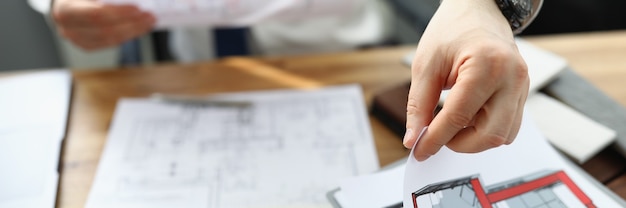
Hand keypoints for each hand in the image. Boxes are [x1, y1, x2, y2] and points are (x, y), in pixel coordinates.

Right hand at [52, 0, 155, 49]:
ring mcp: (76, 39)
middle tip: (150, 16)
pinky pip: (109, 43)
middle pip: (106, 30)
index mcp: (66, 10)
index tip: (138, 9)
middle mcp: (68, 28)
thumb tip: (128, 0)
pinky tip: (138, 29)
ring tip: (148, 22)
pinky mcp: (86, 45)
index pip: (96, 15)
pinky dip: (126, 36)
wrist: (65, 3)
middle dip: (132, 24)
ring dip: (133, 31)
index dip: (119, 13)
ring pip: (110, 40)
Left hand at [403, 0, 528, 160]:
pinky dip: (486, 129)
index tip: (419, 151)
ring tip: (452, 122)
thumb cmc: (451, 31)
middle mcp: (512, 77)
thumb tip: (413, 138)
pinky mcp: (523, 92)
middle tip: (437, 136)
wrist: (477, 10)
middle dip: (460, 144)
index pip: (459, 117)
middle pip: (491, 135)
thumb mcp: (426, 65)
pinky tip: (468, 116)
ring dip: (475, 139)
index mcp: (486, 65)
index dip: (436, 139)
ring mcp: (523, 85)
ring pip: (504, 135)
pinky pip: (509, 125)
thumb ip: (419, 105)